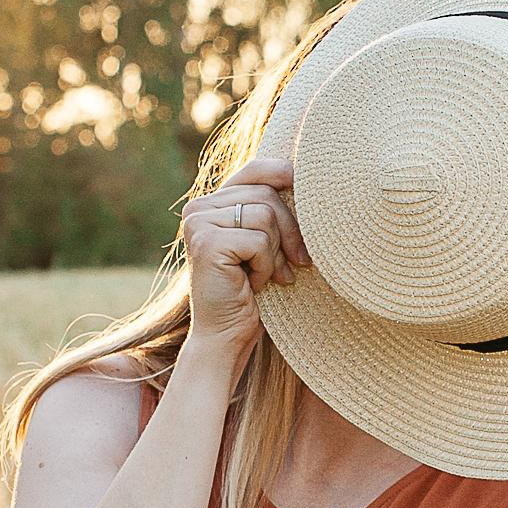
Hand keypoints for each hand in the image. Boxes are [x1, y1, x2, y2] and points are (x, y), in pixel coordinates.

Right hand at [181, 162, 307, 358]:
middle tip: (295, 262)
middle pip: (267, 195)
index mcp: (210, 203)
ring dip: (275, 253)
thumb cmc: (251, 292)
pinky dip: (265, 266)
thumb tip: (306, 176)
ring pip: (265, 216)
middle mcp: (198, 208)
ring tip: (266, 276)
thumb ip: (271, 210)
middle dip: (290, 231)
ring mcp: (198, 223)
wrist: (226, 335)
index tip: (309, 183)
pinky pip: (259, 240)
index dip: (283, 173)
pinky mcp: (207, 242)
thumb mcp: (264, 243)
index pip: (254, 171)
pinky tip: (252, 284)